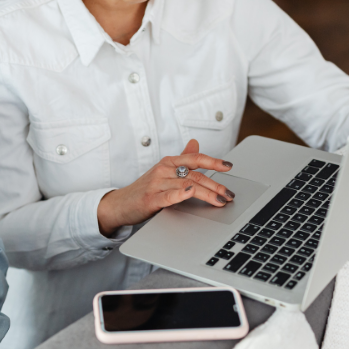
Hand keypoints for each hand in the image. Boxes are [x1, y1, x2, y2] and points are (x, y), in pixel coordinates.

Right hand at [97, 139, 234, 236]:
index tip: (229, 166)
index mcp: (168, 163)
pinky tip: (190, 193)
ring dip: (207, 193)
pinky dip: (181, 194)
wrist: (120, 204)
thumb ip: (181, 159)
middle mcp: (163, 170)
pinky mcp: (151, 199)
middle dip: (216, 185)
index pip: (195, 159)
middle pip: (195, 175)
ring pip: (187, 185)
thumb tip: (195, 143)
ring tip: (220, 200)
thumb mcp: (163, 171)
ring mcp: (156, 184)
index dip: (214, 161)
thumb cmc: (143, 189)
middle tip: (229, 194)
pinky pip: (168, 196)